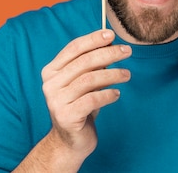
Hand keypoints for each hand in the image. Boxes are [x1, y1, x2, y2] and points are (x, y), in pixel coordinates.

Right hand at [41, 30, 131, 157]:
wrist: (70, 141)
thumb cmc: (80, 106)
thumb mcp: (84, 82)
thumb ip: (91, 65)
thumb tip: (111, 44)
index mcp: (51, 71)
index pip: (74, 48)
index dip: (93, 39)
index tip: (112, 35)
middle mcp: (50, 84)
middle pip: (84, 62)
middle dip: (109, 54)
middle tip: (127, 51)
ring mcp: (56, 101)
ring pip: (89, 80)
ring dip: (112, 74)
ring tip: (127, 74)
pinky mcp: (66, 116)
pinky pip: (92, 99)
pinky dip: (108, 95)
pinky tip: (116, 94)